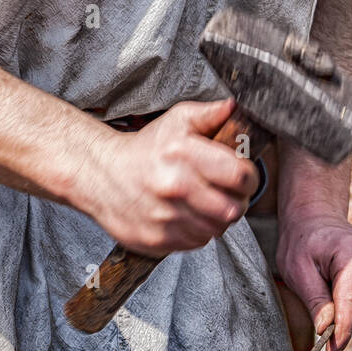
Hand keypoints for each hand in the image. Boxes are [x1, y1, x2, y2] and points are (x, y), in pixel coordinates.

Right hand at [85, 100, 259, 255]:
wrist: (102, 175)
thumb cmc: (145, 149)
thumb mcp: (176, 121)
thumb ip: (208, 114)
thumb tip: (233, 108)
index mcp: (183, 154)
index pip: (241, 176)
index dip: (249, 177)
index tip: (243, 176)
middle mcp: (174, 187)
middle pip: (234, 209)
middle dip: (237, 201)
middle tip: (228, 193)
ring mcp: (166, 217)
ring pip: (217, 229)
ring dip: (217, 218)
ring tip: (205, 203)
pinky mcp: (158, 239)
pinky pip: (197, 243)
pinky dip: (198, 231)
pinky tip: (187, 215)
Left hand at [275, 211, 351, 350]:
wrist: (316, 221)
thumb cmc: (303, 243)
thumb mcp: (297, 271)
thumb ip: (315, 301)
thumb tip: (327, 331)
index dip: (341, 333)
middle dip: (343, 327)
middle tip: (318, 325)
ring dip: (347, 319)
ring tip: (326, 295)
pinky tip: (337, 294)